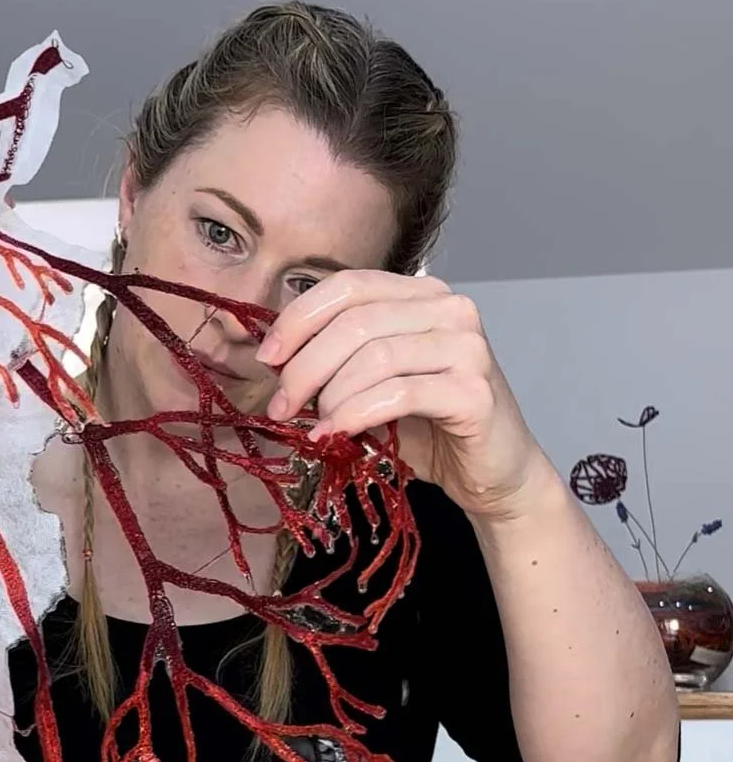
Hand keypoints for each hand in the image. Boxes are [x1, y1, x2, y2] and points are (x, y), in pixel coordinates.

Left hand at [256, 271, 552, 518]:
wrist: (494, 475)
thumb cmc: (432, 430)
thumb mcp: (374, 386)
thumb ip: (339, 362)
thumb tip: (276, 360)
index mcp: (422, 297)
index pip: (350, 286)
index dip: (300, 318)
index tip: (268, 358)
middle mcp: (451, 310)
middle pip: (356, 322)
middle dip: (305, 366)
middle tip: (280, 405)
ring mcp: (468, 348)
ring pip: (375, 356)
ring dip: (330, 395)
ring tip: (313, 426)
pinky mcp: (474, 392)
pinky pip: (399, 394)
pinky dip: (356, 415)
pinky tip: (335, 435)